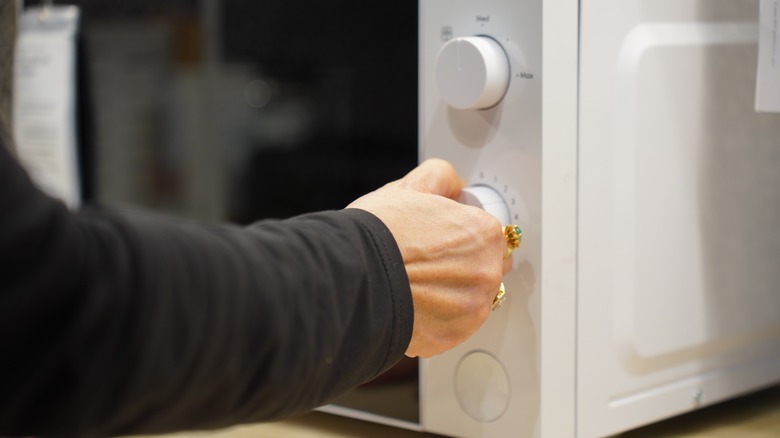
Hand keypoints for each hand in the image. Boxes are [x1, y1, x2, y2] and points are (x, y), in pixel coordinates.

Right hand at [348, 159, 505, 357]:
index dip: (462, 233)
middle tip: (429, 261)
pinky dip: (438, 317)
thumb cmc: (377, 235)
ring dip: (452, 293)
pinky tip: (414, 302)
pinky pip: (453, 325)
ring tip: (417, 283)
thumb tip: (451, 183)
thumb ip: (439, 177)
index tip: (444, 239)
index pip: (488, 233)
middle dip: (464, 264)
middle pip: (486, 267)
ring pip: (471, 298)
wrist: (350, 278)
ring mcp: (472, 309)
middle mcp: (487, 273)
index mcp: (484, 233)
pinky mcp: (453, 336)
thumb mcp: (408, 189)